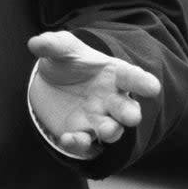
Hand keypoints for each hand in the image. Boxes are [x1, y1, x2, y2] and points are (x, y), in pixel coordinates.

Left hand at [27, 30, 161, 157]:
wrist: (53, 84)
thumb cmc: (68, 62)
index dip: (142, 82)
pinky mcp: (82, 134)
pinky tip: (67, 139)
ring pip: (111, 130)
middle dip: (130, 113)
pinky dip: (79, 144)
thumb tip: (35, 44)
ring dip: (111, 132)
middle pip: (127, 108)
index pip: (131, 77)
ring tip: (108, 131)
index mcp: (113, 75)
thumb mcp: (60, 49)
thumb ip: (52, 45)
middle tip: (131, 117)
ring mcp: (98, 119)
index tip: (152, 87)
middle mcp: (111, 100)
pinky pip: (85, 145)